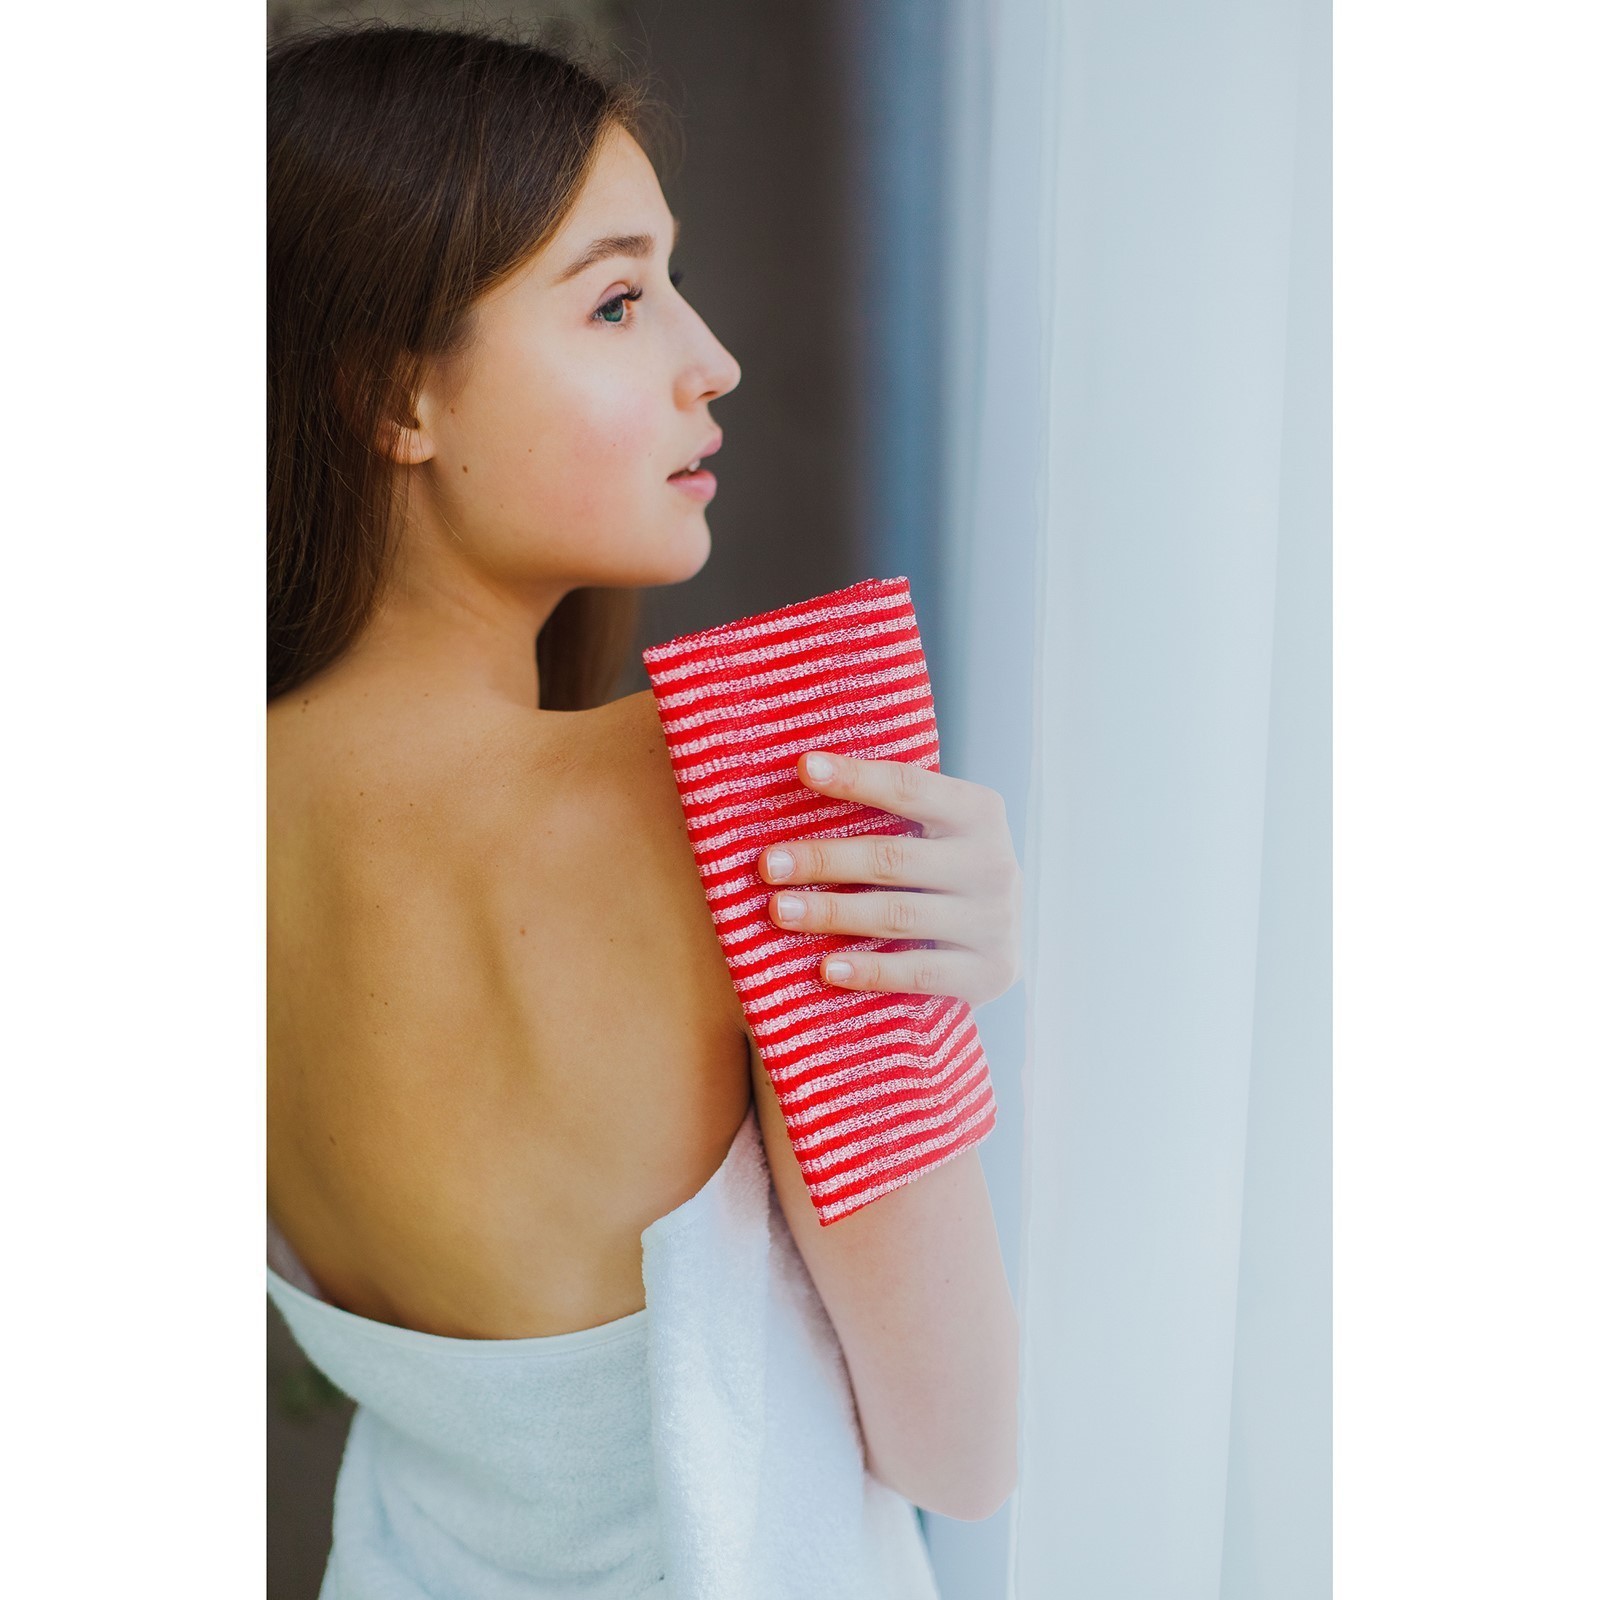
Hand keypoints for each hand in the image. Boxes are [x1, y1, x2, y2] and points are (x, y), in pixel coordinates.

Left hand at [757, 750, 1022, 1007]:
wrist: (998, 939)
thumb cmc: (941, 869)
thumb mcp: (933, 830)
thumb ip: (888, 811)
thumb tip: (801, 779)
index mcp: (978, 811)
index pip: (909, 788)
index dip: (856, 777)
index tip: (804, 768)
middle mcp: (994, 863)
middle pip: (893, 857)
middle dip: (825, 859)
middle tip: (770, 865)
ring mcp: (995, 922)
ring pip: (898, 914)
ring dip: (833, 912)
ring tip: (780, 910)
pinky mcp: (990, 973)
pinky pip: (919, 973)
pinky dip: (870, 969)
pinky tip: (827, 967)